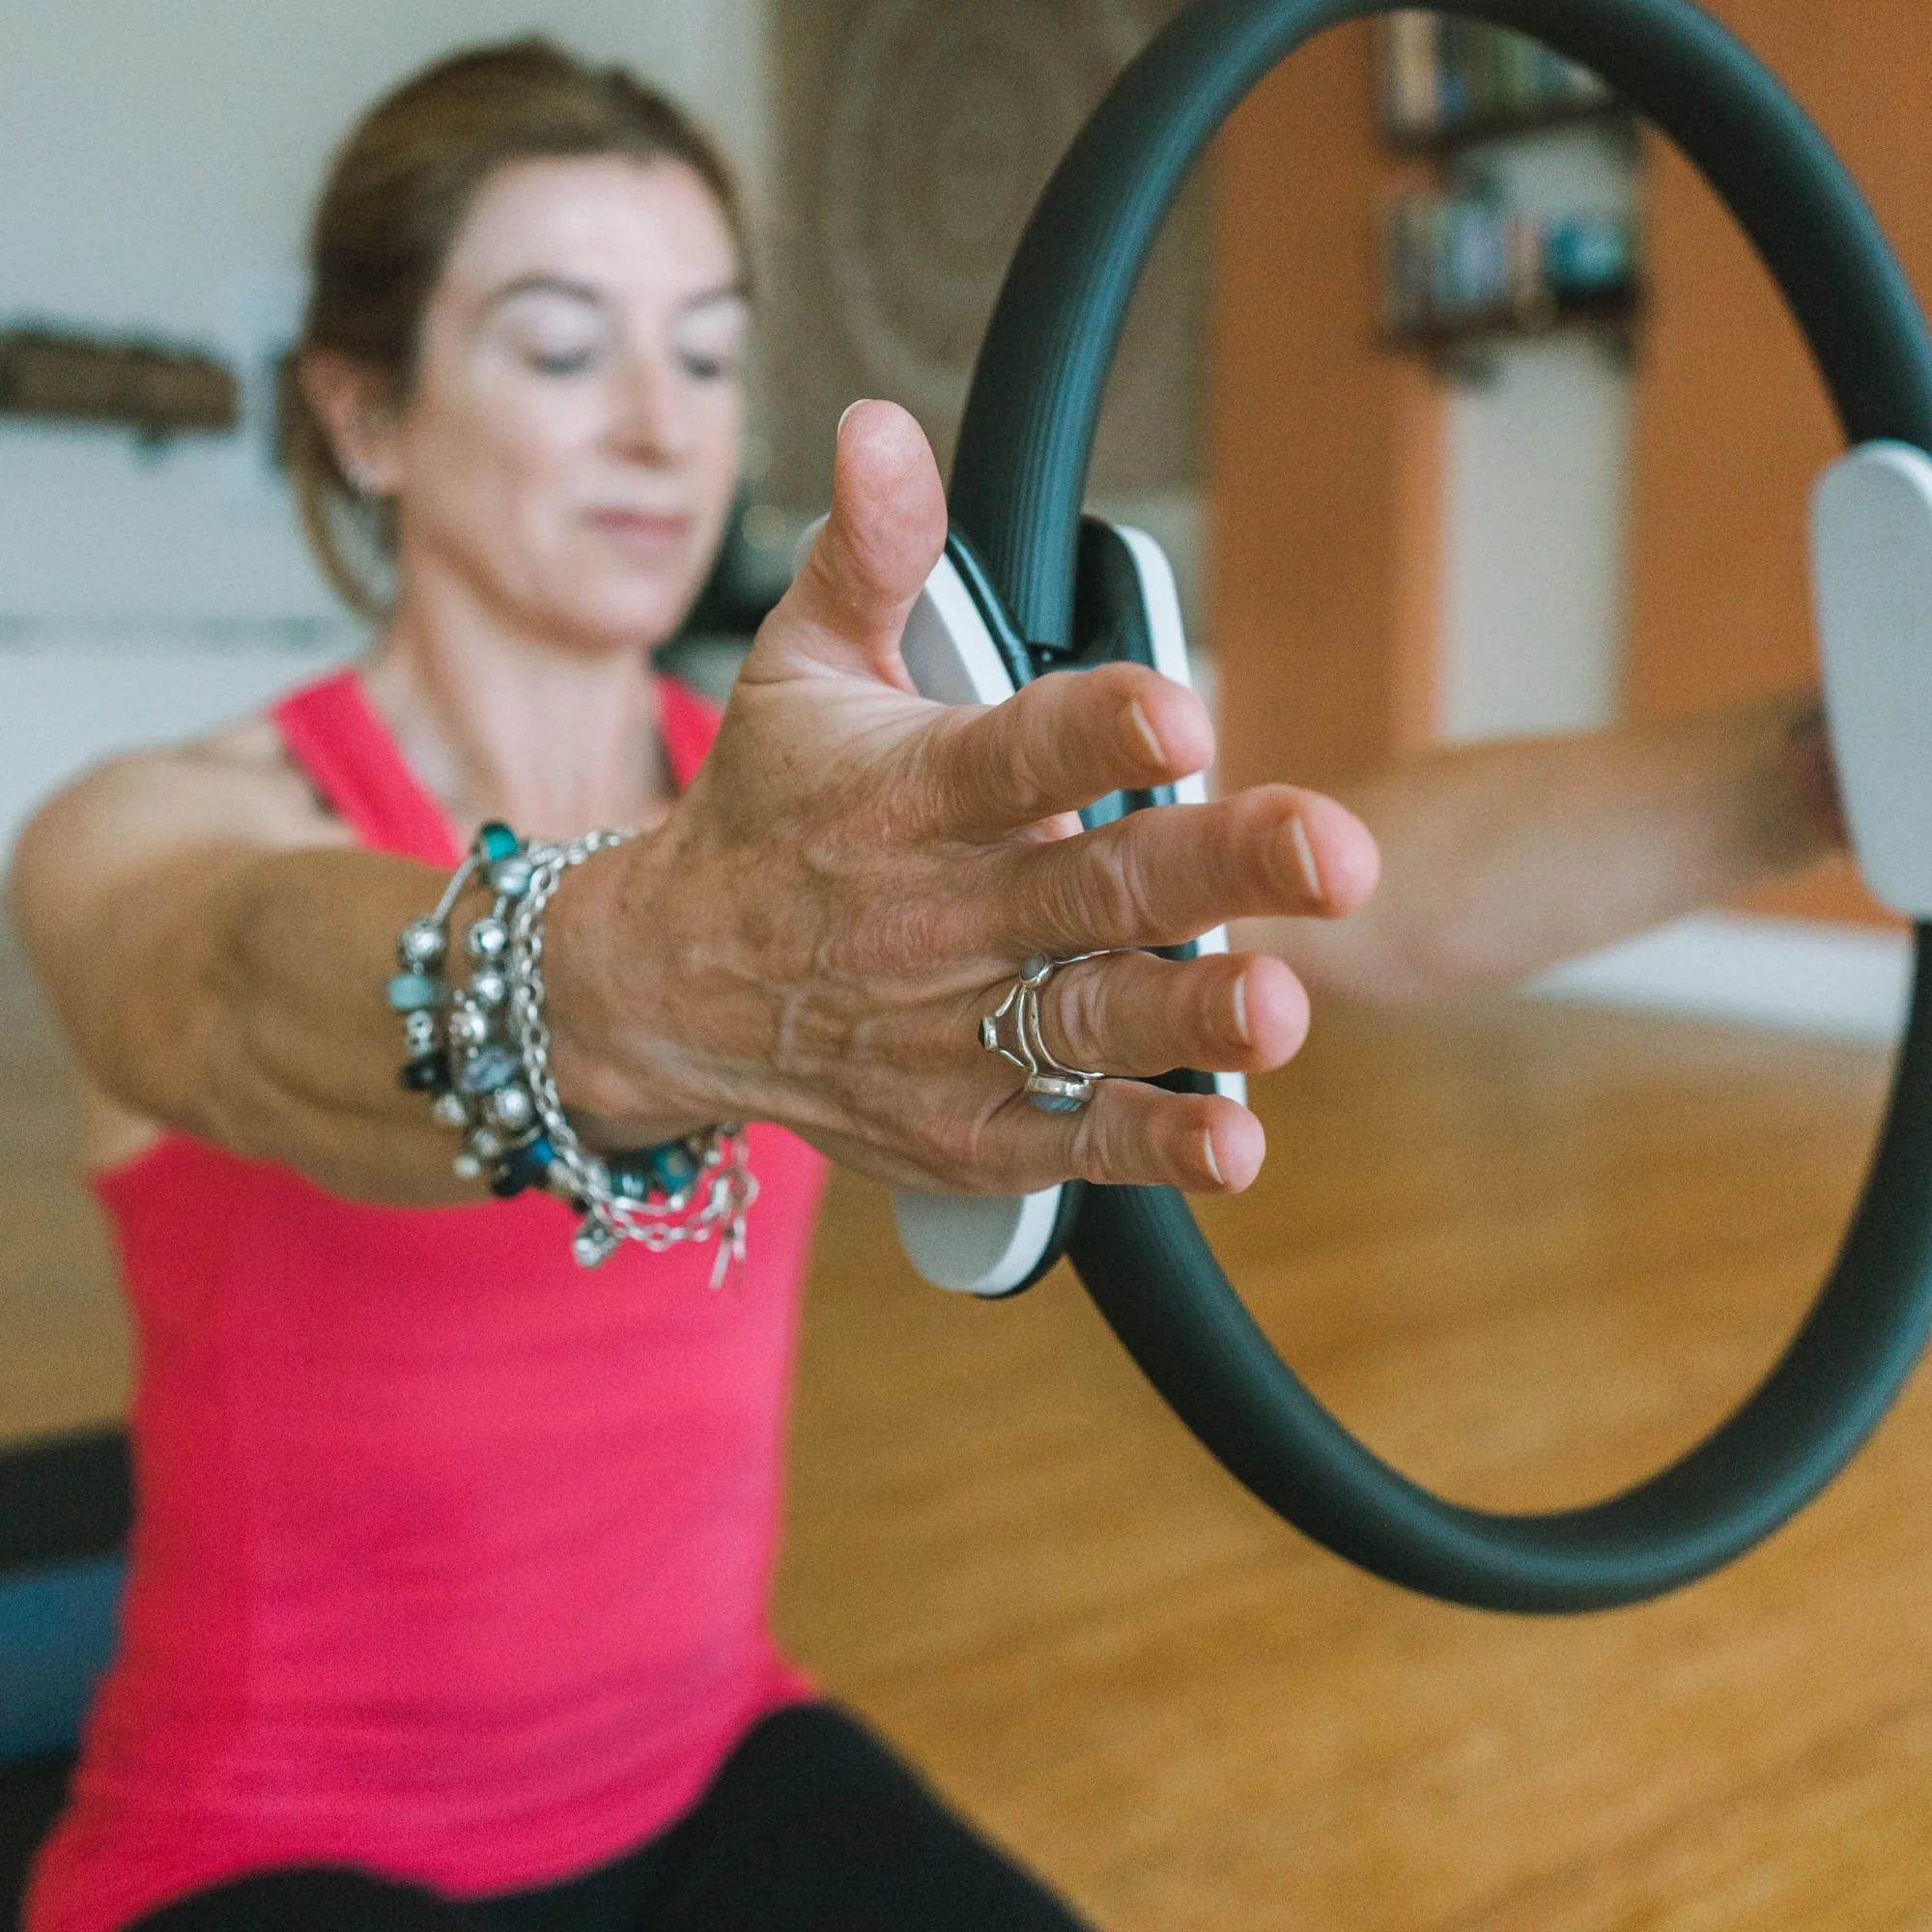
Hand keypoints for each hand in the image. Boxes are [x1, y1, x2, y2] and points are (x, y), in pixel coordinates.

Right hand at [545, 401, 1378, 1194]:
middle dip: (1214, 867)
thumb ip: (870, 556)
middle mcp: (936, 913)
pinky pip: (1064, 1137)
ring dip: (1187, 1017)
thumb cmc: (762, 815)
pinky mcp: (959, 1123)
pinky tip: (1228, 1142)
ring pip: (1085, 1020)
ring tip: (1276, 1006)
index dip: (1093, 729)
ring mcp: (948, 1029)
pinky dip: (1146, 1144)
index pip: (1008, 751)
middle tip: (1331, 851)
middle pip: (1088, 887)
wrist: (660, 988)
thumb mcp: (796, 669)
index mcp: (908, 793)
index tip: (1180, 708)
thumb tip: (883, 427)